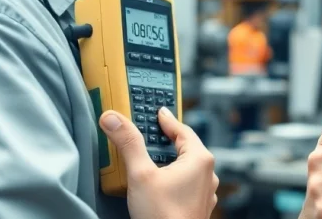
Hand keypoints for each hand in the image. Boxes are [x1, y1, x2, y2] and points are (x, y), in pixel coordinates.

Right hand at [100, 107, 217, 218]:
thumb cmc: (163, 216)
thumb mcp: (140, 174)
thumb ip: (128, 143)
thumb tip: (113, 118)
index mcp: (200, 160)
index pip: (182, 130)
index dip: (166, 120)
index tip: (158, 112)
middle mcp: (208, 174)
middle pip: (186, 147)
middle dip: (167, 140)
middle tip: (151, 133)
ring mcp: (205, 192)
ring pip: (187, 167)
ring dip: (171, 160)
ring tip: (153, 158)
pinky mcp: (198, 207)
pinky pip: (187, 183)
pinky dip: (174, 177)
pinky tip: (160, 183)